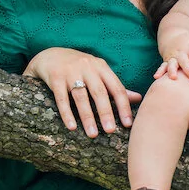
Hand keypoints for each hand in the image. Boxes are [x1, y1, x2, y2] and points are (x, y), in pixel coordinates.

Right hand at [23, 47, 140, 135]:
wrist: (50, 55)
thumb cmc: (79, 69)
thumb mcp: (98, 73)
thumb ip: (115, 87)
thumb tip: (138, 98)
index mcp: (101, 67)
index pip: (116, 88)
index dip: (123, 106)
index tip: (128, 124)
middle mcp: (87, 67)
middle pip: (99, 92)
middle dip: (106, 112)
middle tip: (110, 131)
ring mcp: (70, 71)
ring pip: (81, 96)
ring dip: (87, 116)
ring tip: (92, 134)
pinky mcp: (55, 77)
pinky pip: (61, 98)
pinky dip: (67, 113)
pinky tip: (72, 127)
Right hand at [155, 34, 188, 82]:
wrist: (173, 37)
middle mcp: (181, 54)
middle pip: (185, 62)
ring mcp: (173, 58)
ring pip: (172, 65)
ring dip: (172, 71)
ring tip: (173, 78)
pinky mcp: (167, 62)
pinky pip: (162, 67)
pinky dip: (159, 71)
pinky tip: (156, 77)